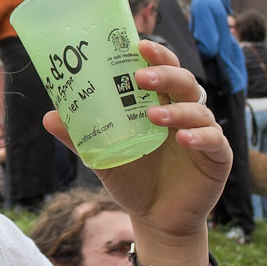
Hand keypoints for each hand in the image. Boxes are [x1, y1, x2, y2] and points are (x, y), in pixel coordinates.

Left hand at [43, 40, 230, 246]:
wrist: (155, 220)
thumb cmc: (134, 181)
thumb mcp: (103, 158)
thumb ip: (80, 137)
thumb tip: (49, 117)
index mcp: (160, 105)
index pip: (163, 71)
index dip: (156, 56)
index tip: (138, 45)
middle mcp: (185, 113)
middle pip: (184, 81)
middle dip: (165, 74)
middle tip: (141, 76)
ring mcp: (204, 133)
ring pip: (198, 108)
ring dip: (176, 110)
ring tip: (154, 116)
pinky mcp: (217, 157)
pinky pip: (214, 140)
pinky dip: (200, 136)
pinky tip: (183, 139)